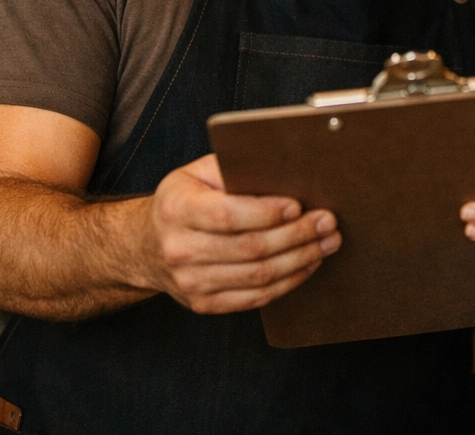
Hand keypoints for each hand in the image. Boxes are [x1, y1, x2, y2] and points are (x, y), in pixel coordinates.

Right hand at [146, 153, 340, 313]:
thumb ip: (232, 170)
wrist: (147, 246)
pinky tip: (307, 264)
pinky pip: (255, 298)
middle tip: (327, 222)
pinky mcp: (204, 304)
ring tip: (327, 242)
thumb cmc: (183, 201)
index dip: (266, 213)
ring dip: (301, 260)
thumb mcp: (197, 174)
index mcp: (176, 209)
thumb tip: (282, 171)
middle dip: (296, 235)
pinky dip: (288, 282)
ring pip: (258, 276)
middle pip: (250, 248)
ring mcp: (191, 283)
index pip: (228, 215)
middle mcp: (179, 249)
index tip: (298, 205)